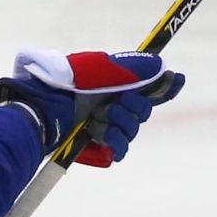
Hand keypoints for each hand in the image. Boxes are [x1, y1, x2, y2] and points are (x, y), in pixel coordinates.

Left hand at [0, 50, 183, 165]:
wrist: (40, 111)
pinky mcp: (98, 148)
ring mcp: (105, 128)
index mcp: (111, 85)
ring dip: (121, 123)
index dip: (164, 86)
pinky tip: (101, 134)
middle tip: (117, 102)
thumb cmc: (62, 85)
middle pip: (145, 110)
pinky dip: (116, 142)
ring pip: (134, 130)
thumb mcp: (97, 69)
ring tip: (101, 118)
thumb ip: (129, 69)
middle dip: (135, 105)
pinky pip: (121, 150)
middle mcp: (111, 106)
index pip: (147, 87)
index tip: (177, 79)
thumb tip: (159, 66)